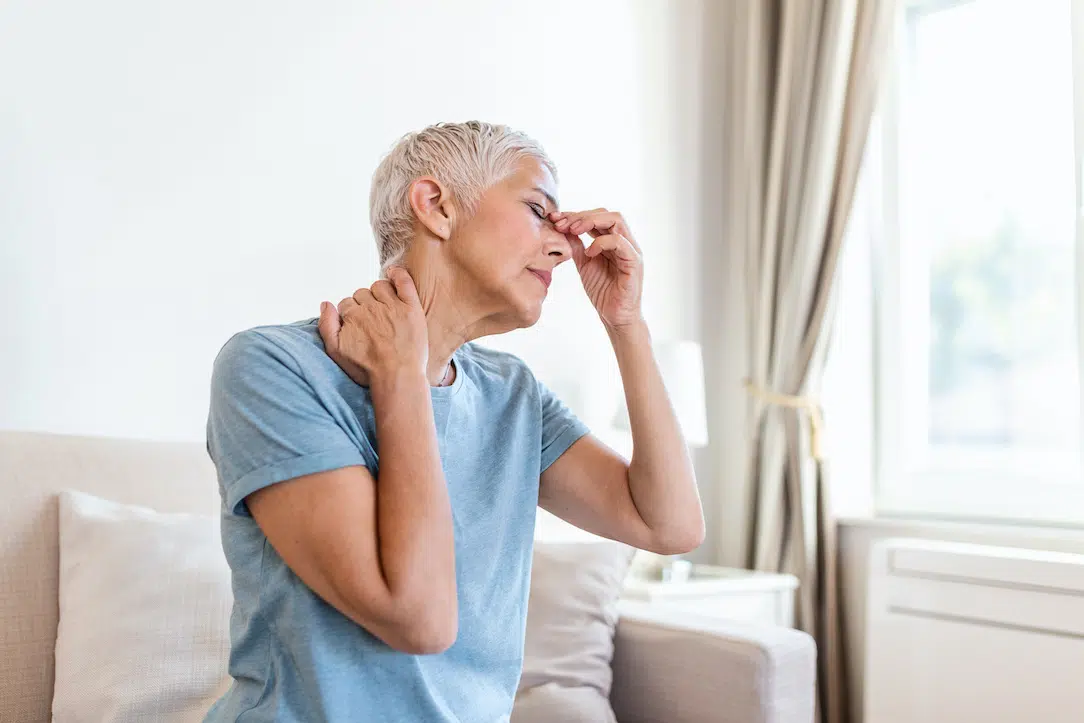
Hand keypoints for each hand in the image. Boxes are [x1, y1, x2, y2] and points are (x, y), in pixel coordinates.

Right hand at [318, 267, 427, 385]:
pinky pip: (403, 281)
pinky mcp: (411, 307)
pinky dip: (398, 274)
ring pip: (380, 286)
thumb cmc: (367, 368)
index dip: (350, 314)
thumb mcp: (336, 352)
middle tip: (372, 322)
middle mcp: (371, 307)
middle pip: (362, 294)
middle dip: (363, 304)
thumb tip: (325, 303)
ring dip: (379, 293)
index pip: (346, 303)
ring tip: (384, 308)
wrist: (398, 377)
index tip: (358, 326)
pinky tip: (393, 274)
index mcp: (352, 315)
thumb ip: (326, 326)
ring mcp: (392, 305)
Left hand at [550, 209, 643, 330]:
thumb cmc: (603, 291)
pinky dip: (601, 243)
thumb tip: (562, 228)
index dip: (575, 214)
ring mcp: (631, 250)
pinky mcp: (634, 262)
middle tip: (561, 224)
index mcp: (612, 240)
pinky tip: (589, 253)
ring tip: (573, 231)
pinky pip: (619, 242)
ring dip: (590, 222)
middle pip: (606, 213)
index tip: (554, 219)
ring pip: (616, 220)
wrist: (615, 316)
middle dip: (580, 216)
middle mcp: (625, 241)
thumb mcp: (584, 264)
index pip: (597, 216)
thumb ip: (576, 246)